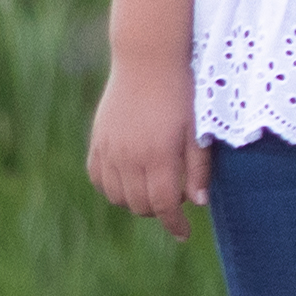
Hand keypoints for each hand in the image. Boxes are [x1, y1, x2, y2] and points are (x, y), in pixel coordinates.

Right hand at [84, 67, 204, 235]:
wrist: (147, 61)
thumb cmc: (181, 93)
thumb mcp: (198, 129)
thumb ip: (198, 168)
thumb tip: (197, 203)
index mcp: (158, 155)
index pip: (163, 206)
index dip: (174, 224)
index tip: (184, 234)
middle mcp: (129, 157)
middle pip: (140, 205)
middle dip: (159, 210)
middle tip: (174, 196)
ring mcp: (109, 150)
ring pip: (117, 197)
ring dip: (136, 200)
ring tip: (153, 185)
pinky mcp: (97, 141)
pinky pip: (98, 179)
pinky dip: (112, 187)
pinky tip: (129, 178)